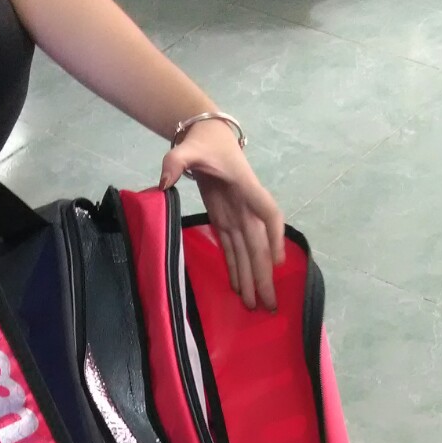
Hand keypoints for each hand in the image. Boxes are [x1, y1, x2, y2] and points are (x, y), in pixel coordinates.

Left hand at [160, 119, 284, 311]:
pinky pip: (234, 250)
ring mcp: (238, 217)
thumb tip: (163, 181)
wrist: (207, 136)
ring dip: (253, 280)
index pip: (268, 214)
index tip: (278, 263)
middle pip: (259, 246)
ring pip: (249, 253)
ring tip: (257, 306)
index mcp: (246, 188)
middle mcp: (247, 208)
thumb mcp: (187, 148)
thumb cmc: (203, 142)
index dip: (275, 238)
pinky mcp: (226, 221)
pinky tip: (240, 290)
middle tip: (270, 304)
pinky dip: (237, 270)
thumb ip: (175, 161)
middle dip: (264, 275)